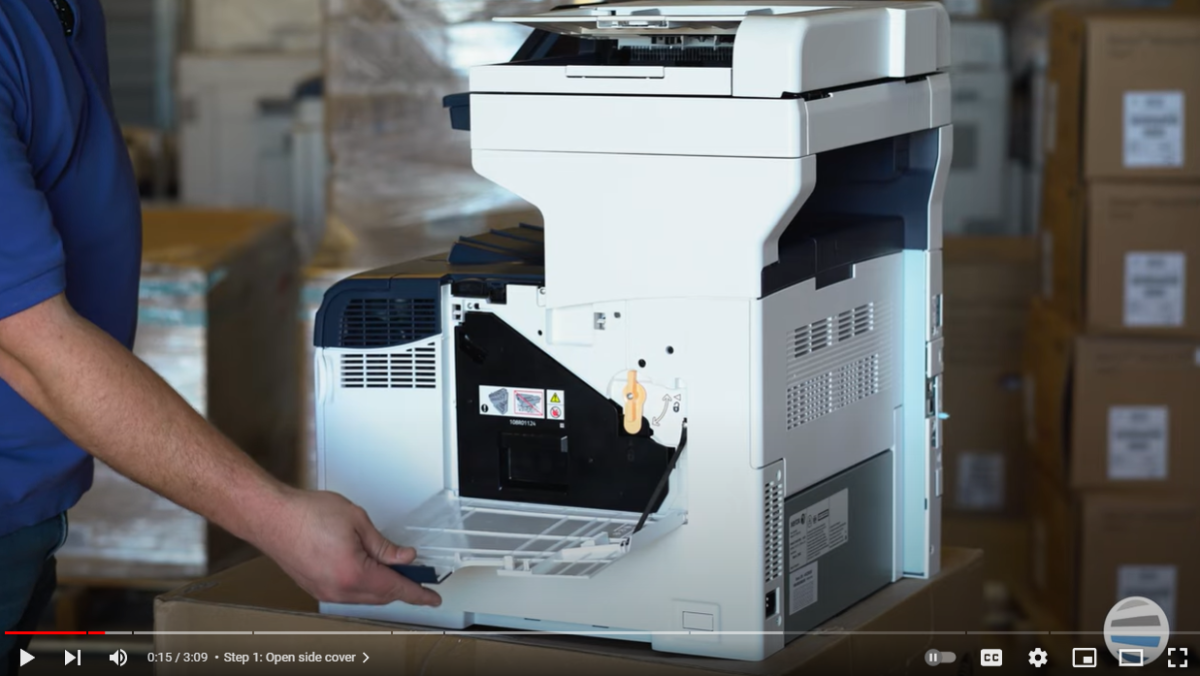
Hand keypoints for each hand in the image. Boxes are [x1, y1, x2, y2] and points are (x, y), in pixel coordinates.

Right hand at [258, 489, 441, 607]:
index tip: (432, 598)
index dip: (418, 594)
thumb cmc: (306, 514)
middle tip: (417, 576)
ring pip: (365, 597)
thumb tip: (404, 557)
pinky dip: (364, 586)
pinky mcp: (315, 588)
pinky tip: (369, 572)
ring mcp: (325, 592)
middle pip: (382, 596)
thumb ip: (384, 545)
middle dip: (401, 588)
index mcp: (354, 574)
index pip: (396, 588)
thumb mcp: (357, 521)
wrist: (271, 517)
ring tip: (394, 571)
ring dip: (382, 587)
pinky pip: (348, 594)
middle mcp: (339, 590)